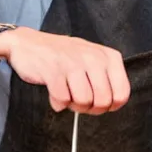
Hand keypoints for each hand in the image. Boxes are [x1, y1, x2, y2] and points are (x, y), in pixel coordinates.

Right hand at [0, 26, 129, 114]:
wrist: (29, 43)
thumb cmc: (64, 56)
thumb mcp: (93, 61)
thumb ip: (107, 80)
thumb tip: (112, 105)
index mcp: (108, 57)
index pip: (122, 94)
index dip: (110, 106)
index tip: (98, 102)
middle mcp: (94, 57)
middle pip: (103, 101)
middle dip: (90, 109)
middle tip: (79, 101)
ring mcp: (73, 62)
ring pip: (84, 102)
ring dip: (73, 106)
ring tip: (67, 95)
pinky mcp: (54, 70)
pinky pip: (63, 99)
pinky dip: (58, 103)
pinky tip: (55, 94)